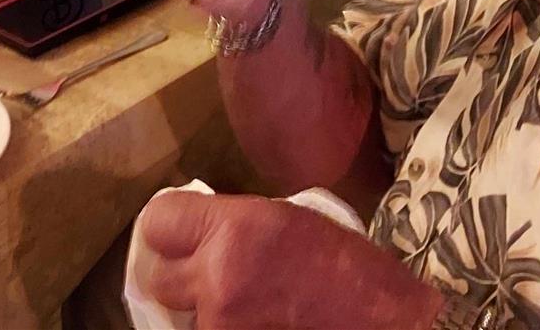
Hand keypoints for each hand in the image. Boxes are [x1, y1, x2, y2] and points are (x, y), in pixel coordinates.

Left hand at [134, 192, 439, 329]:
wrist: (384, 318)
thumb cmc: (347, 267)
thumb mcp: (286, 221)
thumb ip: (233, 228)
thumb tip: (196, 238)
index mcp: (233, 228)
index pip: (158, 222)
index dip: (165, 231)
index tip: (174, 239)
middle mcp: (217, 275)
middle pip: (155, 278)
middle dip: (174, 278)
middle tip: (198, 278)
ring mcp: (220, 321)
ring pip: (183, 317)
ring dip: (202, 312)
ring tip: (243, 306)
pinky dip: (224, 328)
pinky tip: (255, 321)